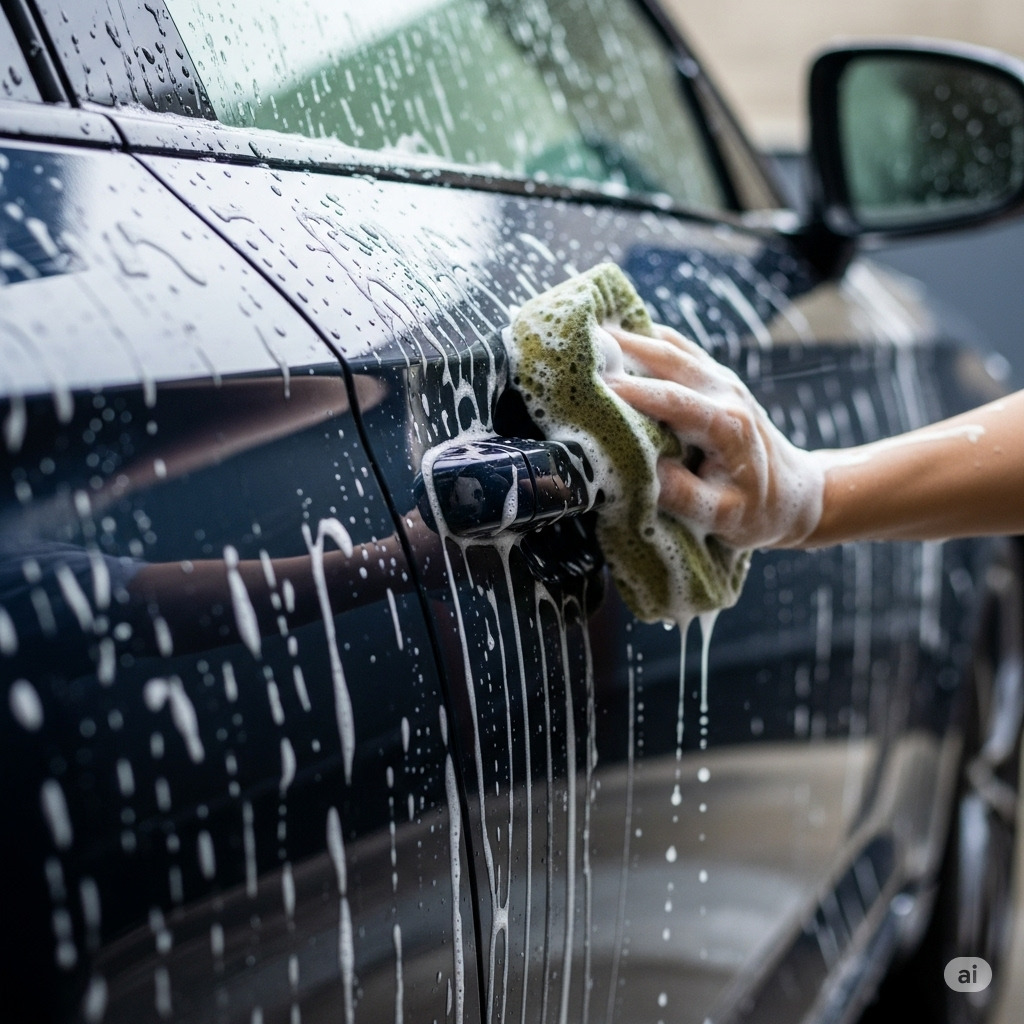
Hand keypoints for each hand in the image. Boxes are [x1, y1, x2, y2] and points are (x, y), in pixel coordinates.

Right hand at [605, 324, 824, 549]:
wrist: (794, 492)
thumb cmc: (757, 510)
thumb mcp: (723, 517)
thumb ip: (683, 495)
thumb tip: (643, 470)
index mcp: (727, 425)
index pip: (673, 400)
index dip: (633, 391)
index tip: (594, 385)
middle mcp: (726, 391)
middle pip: (669, 356)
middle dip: (623, 346)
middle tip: (579, 340)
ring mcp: (722, 379)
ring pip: (672, 344)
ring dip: (631, 334)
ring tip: (588, 328)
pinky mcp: (716, 377)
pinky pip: (677, 347)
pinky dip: (646, 336)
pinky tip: (616, 334)